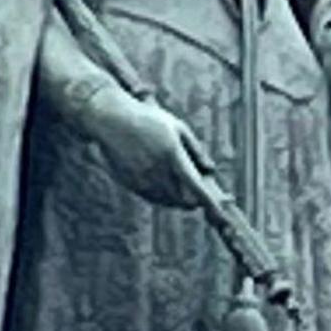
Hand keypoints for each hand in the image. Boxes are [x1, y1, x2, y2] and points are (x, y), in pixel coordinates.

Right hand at [83, 88, 219, 210]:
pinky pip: (152, 198)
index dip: (208, 200)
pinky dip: (162, 197)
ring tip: (180, 189)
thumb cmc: (148, 120)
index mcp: (172, 153)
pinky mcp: (131, 183)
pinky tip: (163, 186)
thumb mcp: (177, 127)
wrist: (111, 119)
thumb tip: (211, 170)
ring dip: (177, 200)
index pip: (194, 184)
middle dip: (193, 201)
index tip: (219, 210)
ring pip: (167, 201)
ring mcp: (142, 177)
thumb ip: (196, 149)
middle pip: (182, 199)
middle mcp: (157, 169)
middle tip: (198, 197)